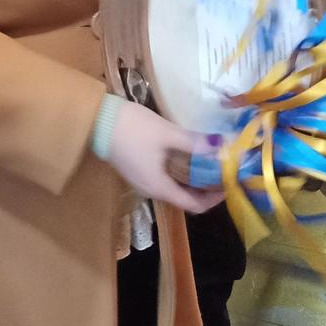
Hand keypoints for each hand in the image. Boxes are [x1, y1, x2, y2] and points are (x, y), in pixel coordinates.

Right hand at [105, 102, 224, 214]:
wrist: (96, 119)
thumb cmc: (133, 129)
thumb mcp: (167, 133)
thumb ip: (194, 142)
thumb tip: (221, 147)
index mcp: (160, 187)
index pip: (194, 205)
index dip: (214, 198)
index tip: (228, 183)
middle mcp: (151, 190)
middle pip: (184, 197)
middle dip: (205, 185)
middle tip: (221, 168)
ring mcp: (141, 179)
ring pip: (173, 186)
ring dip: (192, 177)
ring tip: (207, 158)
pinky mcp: (135, 168)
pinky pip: (163, 176)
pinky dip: (178, 170)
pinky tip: (185, 152)